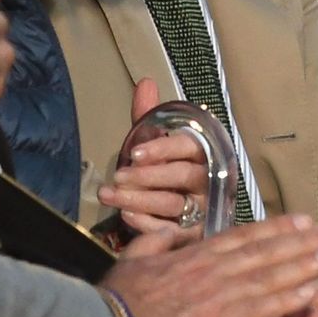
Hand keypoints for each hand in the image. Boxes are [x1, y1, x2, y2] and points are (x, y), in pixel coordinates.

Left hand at [99, 78, 208, 233]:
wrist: (183, 211)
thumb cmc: (167, 169)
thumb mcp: (157, 143)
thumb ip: (150, 116)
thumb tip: (145, 82)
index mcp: (203, 153)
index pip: (188, 147)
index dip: (162, 149)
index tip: (134, 153)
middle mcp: (208, 180)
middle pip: (181, 177)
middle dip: (147, 177)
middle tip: (118, 176)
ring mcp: (202, 209)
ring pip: (172, 204)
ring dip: (139, 200)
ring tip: (109, 195)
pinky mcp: (193, 234)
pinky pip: (172, 231)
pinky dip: (148, 225)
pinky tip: (126, 216)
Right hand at [100, 216, 317, 316]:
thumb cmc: (114, 299)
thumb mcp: (132, 259)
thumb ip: (156, 242)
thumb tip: (172, 230)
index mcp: (192, 254)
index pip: (241, 237)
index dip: (275, 228)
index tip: (302, 220)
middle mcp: (210, 268)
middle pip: (264, 251)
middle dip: (300, 242)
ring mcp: (216, 293)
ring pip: (269, 274)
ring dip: (303, 264)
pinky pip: (259, 308)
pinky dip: (286, 300)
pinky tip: (310, 295)